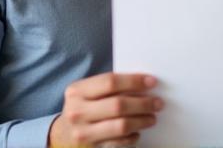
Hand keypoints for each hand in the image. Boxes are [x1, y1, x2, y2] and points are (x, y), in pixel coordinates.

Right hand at [48, 73, 162, 146]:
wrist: (64, 133)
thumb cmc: (84, 106)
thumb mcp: (88, 91)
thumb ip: (110, 86)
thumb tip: (144, 83)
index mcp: (77, 90)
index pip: (110, 82)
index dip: (134, 81)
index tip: (152, 82)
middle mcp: (77, 111)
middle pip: (118, 105)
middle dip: (143, 103)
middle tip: (158, 102)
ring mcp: (83, 132)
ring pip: (121, 125)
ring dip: (141, 120)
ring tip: (152, 117)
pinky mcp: (92, 147)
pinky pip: (119, 142)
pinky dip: (133, 136)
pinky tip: (138, 131)